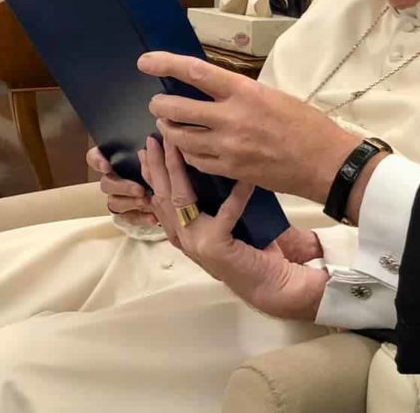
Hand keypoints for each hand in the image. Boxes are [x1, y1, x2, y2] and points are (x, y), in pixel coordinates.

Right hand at [87, 146, 155, 226]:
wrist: (172, 194)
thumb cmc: (160, 165)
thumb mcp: (155, 154)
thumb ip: (150, 149)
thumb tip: (154, 138)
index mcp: (114, 161)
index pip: (94, 157)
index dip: (97, 161)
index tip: (107, 165)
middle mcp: (111, 180)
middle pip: (106, 184)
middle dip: (122, 186)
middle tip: (140, 189)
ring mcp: (117, 198)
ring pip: (114, 202)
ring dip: (130, 202)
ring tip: (147, 201)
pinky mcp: (126, 214)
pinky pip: (128, 218)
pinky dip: (140, 218)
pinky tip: (153, 218)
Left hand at [138, 52, 361, 203]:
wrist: (324, 162)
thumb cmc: (305, 124)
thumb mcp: (273, 95)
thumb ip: (240, 93)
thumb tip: (213, 90)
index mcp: (244, 91)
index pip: (193, 72)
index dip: (164, 64)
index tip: (145, 62)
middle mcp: (231, 117)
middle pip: (177, 109)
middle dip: (160, 105)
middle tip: (157, 104)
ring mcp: (228, 147)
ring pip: (180, 138)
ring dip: (169, 130)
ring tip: (168, 125)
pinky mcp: (230, 170)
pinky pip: (196, 161)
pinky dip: (187, 153)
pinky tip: (189, 148)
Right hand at [139, 134, 327, 321]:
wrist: (270, 283)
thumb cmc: (248, 248)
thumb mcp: (222, 221)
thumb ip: (210, 201)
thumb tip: (210, 162)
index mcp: (181, 232)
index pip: (159, 197)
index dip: (151, 171)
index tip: (149, 145)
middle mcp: (183, 238)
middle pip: (163, 194)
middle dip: (158, 163)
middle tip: (157, 135)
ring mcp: (196, 243)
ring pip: (180, 198)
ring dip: (178, 168)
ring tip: (180, 145)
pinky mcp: (216, 246)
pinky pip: (226, 212)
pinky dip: (237, 193)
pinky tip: (245, 178)